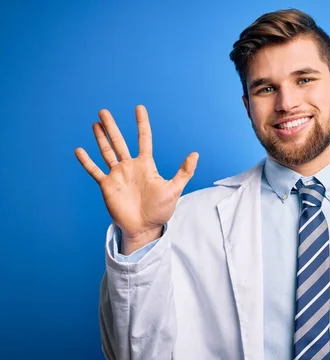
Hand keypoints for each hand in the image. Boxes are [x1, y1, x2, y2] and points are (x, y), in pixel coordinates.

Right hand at [75, 105, 198, 239]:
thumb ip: (184, 172)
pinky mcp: (107, 186)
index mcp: (146, 165)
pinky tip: (79, 150)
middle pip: (119, 142)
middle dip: (112, 127)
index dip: (142, 124)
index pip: (144, 139)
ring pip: (107, 152)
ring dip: (101, 138)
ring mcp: (118, 175)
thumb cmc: (161, 210)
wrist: (145, 228)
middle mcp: (130, 167)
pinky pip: (95, 171)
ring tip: (95, 123)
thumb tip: (195, 154)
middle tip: (104, 111)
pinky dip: (87, 161)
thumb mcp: (174, 189)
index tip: (139, 108)